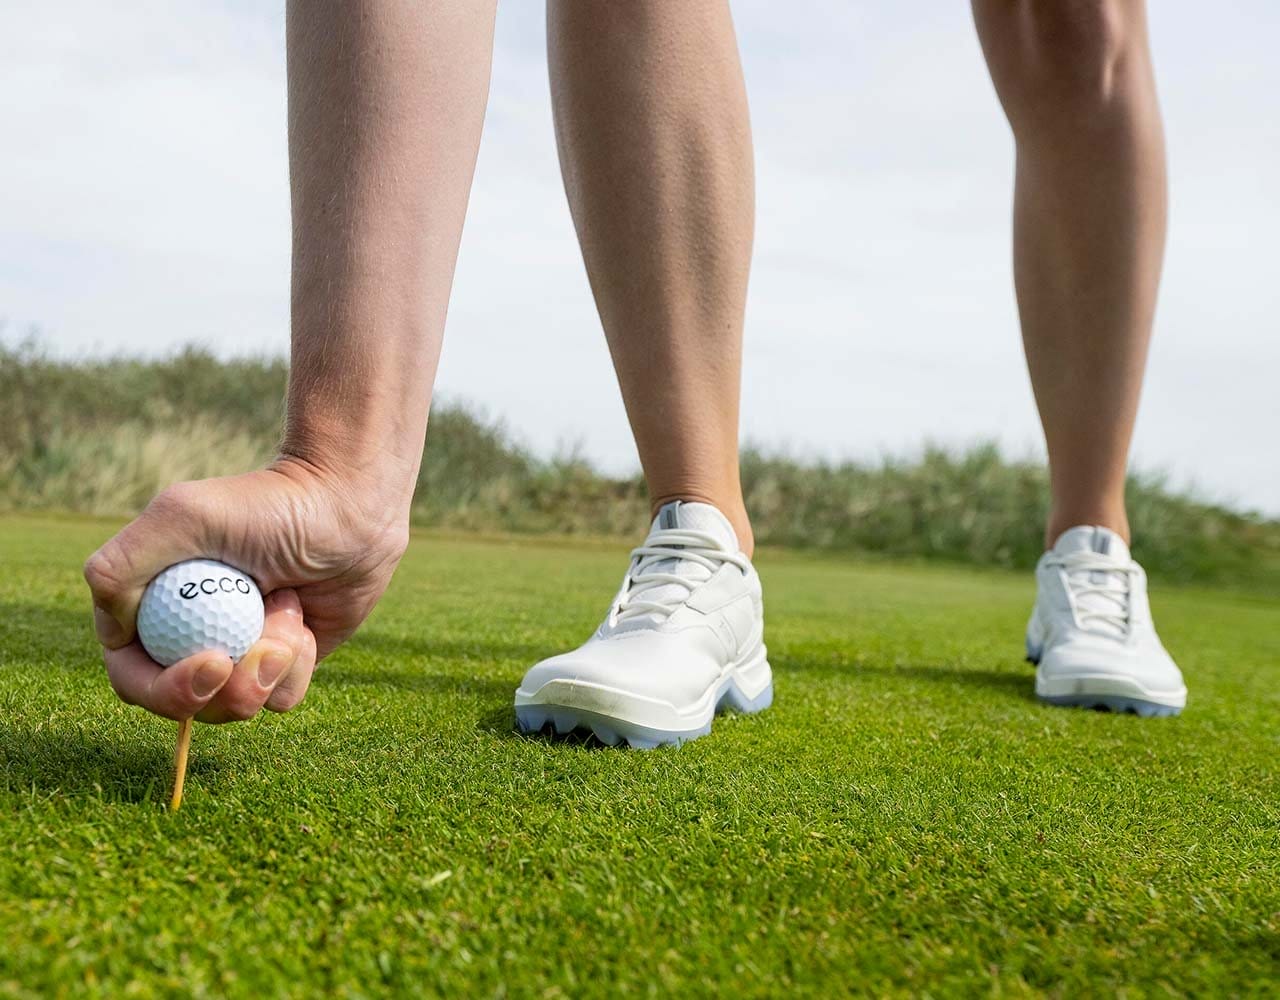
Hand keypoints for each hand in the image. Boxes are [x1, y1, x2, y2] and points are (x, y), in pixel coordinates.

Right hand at [83, 457, 409, 722]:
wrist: (347, 505)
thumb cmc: (267, 505)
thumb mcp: (182, 517)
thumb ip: (120, 568)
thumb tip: (113, 637)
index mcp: (151, 607)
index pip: (132, 676)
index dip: (163, 688)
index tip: (213, 663)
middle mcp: (188, 636)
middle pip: (184, 704)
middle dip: (224, 691)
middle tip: (266, 651)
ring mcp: (238, 654)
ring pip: (235, 706)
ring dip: (268, 665)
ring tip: (289, 605)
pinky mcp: (283, 665)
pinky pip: (279, 697)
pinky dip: (296, 665)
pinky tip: (305, 616)